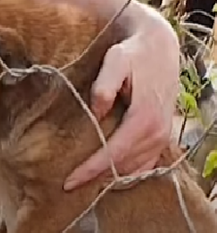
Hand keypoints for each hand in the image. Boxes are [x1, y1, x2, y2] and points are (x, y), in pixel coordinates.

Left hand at [64, 11, 179, 190]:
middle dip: (97, 178)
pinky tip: (111, 176)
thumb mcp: (115, 61)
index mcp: (144, 118)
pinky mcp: (162, 134)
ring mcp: (163, 136)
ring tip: (85, 184)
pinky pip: (147, 163)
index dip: (91, 170)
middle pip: (124, 166)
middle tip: (69, 187)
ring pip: (136, 168)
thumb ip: (104, 86)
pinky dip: (130, 172)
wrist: (159, 46)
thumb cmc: (132, 53)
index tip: (69, 182)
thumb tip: (95, 112)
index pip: (114, 154)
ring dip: (112, 178)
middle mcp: (157, 132)